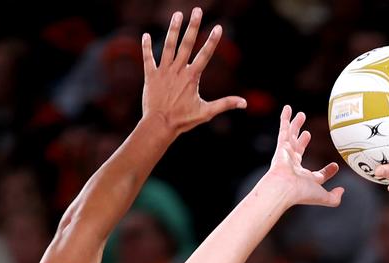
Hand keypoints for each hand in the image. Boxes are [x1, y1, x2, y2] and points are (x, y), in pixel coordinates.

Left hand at [141, 8, 246, 135]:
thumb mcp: (206, 112)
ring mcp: (163, 72)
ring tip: (177, 14)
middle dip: (193, 26)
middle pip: (187, 44)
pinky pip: (148, 58)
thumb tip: (244, 103)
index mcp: (192, 77)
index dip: (212, 41)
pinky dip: (146, 47)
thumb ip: (225, 104)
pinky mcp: (151, 76)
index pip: (205, 55)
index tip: (218, 27)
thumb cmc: (183, 120)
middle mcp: (178, 70)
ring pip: (168, 46)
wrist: (159, 125)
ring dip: (173, 29)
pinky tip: (145, 35)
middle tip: (197, 10)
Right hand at [265, 105, 343, 207]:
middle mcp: (294, 166)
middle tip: (307, 134)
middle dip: (303, 142)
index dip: (327, 171)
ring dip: (296, 126)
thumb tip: (342, 191)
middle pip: (299, 150)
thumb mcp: (322, 197)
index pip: (317, 174)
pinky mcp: (281, 146)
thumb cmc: (301, 193)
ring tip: (301, 115)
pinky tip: (288, 108)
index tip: (334, 166)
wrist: (284, 188)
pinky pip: (284, 129)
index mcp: (305, 179)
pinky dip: (285, 118)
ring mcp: (287, 155)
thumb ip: (334, 198)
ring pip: (291, 136)